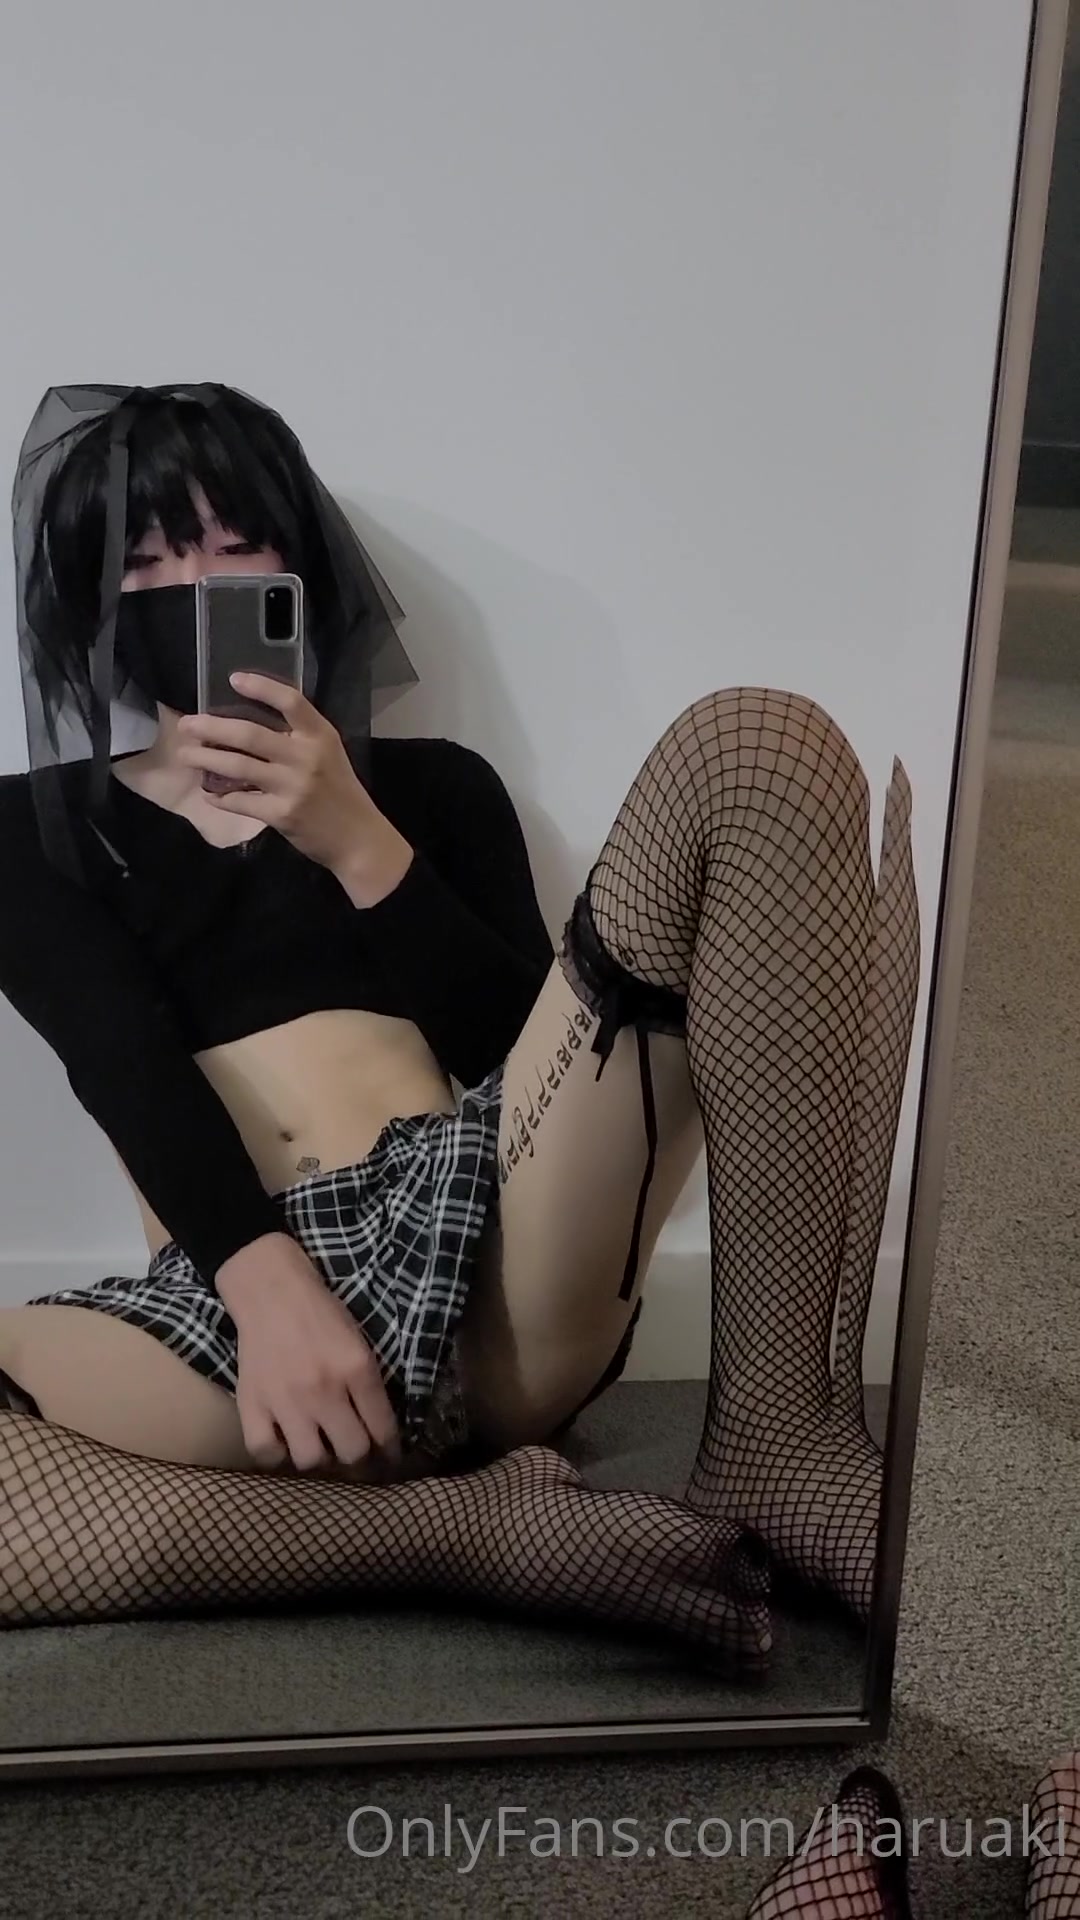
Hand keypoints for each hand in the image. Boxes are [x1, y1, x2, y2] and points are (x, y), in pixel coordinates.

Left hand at [176, 678, 413, 904]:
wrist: (358, 838)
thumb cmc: (340, 792)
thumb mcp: (328, 754)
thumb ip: (299, 738)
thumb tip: (249, 725)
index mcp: (320, 736)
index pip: (290, 701)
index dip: (261, 687)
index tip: (233, 679)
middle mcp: (305, 757)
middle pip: (250, 734)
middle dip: (212, 728)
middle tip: (188, 725)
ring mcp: (292, 786)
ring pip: (238, 767)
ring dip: (207, 759)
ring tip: (186, 755)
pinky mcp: (281, 814)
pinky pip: (241, 801)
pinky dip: (220, 797)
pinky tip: (208, 793)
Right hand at [216, 1232, 402, 1475]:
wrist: (271, 1291)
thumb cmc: (320, 1313)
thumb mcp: (359, 1342)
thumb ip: (370, 1384)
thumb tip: (380, 1427)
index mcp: (357, 1369)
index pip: (383, 1429)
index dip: (390, 1450)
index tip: (389, 1457)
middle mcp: (324, 1390)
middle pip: (351, 1452)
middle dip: (357, 1456)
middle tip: (351, 1447)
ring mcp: (285, 1401)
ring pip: (310, 1460)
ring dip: (318, 1457)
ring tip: (318, 1443)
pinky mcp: (252, 1404)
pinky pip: (264, 1452)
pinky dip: (275, 1454)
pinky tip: (283, 1441)